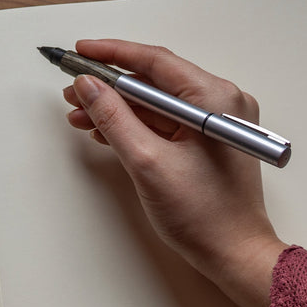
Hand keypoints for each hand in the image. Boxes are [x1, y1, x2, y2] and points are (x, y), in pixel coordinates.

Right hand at [63, 39, 285, 306]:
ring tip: (80, 114)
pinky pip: (165, 121)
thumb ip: (114, 118)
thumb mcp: (147, 162)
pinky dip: (134, 124)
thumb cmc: (204, 215)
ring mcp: (216, 122)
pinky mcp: (208, 140)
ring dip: (117, 107)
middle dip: (109, 86)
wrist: (233, 254)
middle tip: (73, 89)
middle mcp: (221, 102)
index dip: (112, 54)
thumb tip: (88, 86)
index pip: (155, 62)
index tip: (80, 52)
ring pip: (156, 102)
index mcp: (215, 99)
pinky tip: (104, 130)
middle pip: (155, 80)